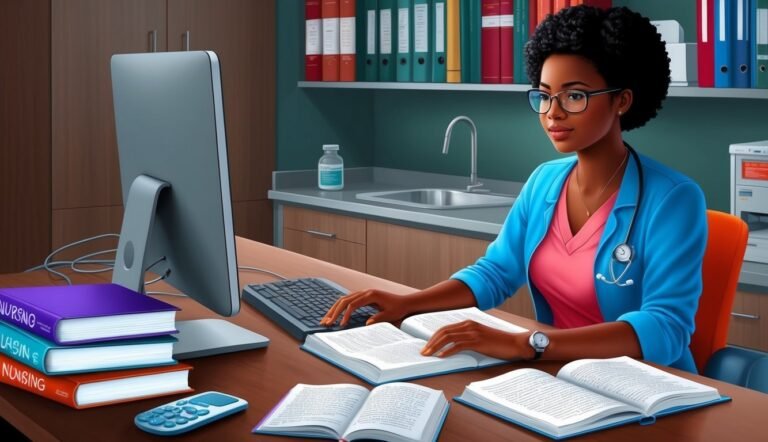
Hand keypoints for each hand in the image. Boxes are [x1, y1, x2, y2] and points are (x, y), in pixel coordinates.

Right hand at [320, 289, 412, 327]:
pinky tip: (334, 314)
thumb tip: (366, 324)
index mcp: (371, 295)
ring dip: (334, 309)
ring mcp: (363, 293)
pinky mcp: (363, 296)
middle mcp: (365, 292)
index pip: (352, 305)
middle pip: (344, 300)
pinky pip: (348, 300)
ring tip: (325, 319)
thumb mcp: (390, 315)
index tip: (341, 325)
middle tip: (326, 323)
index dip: (345, 315)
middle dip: (334, 312)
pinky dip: (339, 307)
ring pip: (344, 299)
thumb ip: (378, 318)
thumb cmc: (398, 308)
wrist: (405, 302)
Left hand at [420, 320, 534, 360]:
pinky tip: (442, 356)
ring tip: (429, 355)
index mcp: (468, 323)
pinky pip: (458, 345)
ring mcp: (473, 333)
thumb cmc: (499, 343)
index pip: (445, 328)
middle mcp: (469, 325)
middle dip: (431, 342)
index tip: (426, 346)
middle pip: (444, 332)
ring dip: (436, 347)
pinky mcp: (478, 342)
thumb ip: (467, 338)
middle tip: (423, 352)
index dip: (434, 337)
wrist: (515, 343)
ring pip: (448, 338)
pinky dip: (448, 351)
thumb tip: (452, 347)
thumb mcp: (480, 337)